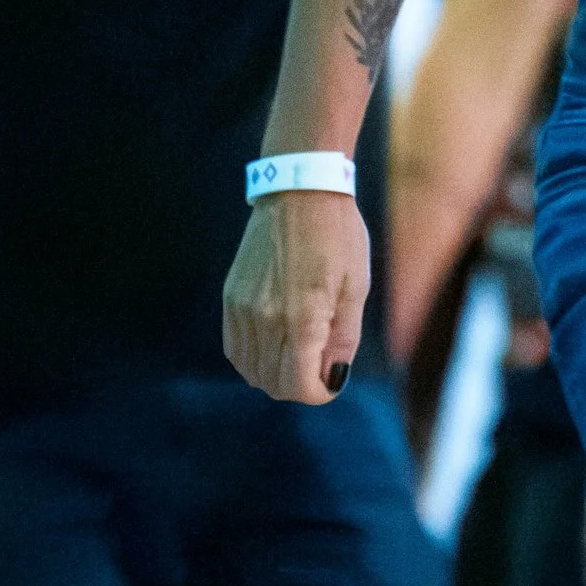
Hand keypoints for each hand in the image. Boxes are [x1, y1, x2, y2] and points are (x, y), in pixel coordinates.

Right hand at [222, 192, 371, 403]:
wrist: (299, 191)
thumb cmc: (337, 238)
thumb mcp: (354, 289)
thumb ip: (343, 340)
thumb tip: (332, 378)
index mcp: (301, 317)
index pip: (297, 385)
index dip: (317, 394)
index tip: (330, 383)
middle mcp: (265, 317)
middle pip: (273, 383)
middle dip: (299, 386)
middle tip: (320, 367)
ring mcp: (242, 308)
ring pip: (250, 370)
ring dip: (275, 373)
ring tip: (299, 353)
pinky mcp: (230, 297)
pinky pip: (235, 348)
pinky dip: (254, 357)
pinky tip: (275, 343)